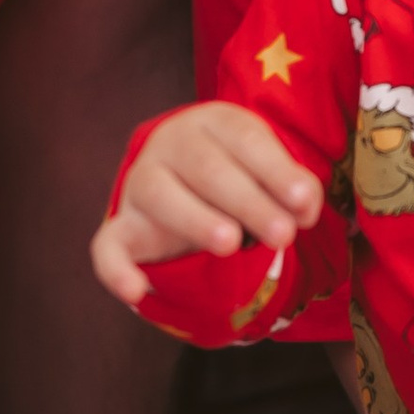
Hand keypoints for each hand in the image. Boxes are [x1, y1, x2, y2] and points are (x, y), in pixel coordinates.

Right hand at [91, 102, 323, 306]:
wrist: (187, 181)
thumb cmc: (240, 175)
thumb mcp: (270, 171)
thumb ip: (294, 187)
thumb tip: (305, 209)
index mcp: (213, 122)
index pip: (245, 139)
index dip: (276, 171)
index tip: (303, 204)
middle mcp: (170, 144)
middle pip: (206, 167)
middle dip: (247, 201)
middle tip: (282, 234)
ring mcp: (139, 184)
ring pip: (159, 194)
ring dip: (195, 219)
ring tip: (230, 244)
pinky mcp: (120, 226)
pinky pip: (108, 246)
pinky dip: (116, 269)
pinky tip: (137, 291)